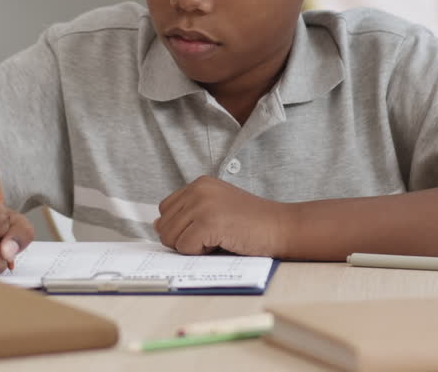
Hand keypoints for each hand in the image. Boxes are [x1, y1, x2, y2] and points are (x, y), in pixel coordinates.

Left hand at [154, 176, 289, 256]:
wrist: (281, 227)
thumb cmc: (251, 224)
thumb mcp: (216, 210)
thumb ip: (187, 215)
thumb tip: (156, 225)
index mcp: (199, 184)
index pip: (165, 210)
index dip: (182, 227)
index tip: (207, 229)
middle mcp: (197, 189)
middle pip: (163, 226)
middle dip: (184, 239)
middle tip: (214, 235)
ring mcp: (202, 204)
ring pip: (171, 238)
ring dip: (193, 247)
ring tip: (219, 237)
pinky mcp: (208, 222)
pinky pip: (185, 248)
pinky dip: (201, 253)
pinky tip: (223, 242)